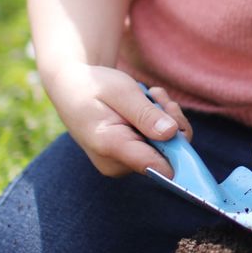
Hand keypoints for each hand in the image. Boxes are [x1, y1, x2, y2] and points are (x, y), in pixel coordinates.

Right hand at [43, 64, 192, 177]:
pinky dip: (160, 122)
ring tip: (149, 97)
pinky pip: (159, 144)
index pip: (157, 166)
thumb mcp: (120, 91)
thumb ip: (145, 114)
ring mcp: (123, 163)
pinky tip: (146, 104)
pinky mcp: (130, 158)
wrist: (73, 88)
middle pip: (168, 153)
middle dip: (170, 121)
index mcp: (111, 147)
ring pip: (167, 146)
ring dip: (166, 118)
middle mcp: (117, 164)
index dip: (178, 147)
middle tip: (155, 96)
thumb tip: (172, 134)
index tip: (174, 116)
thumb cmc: (93, 86)